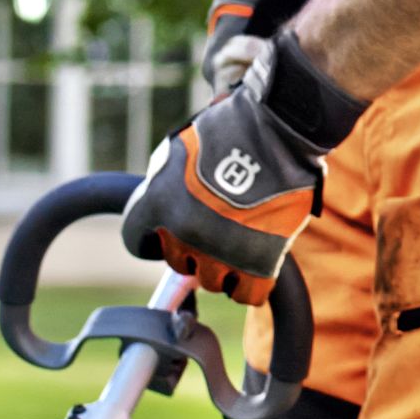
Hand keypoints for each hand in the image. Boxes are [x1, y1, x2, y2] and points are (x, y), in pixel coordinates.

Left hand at [120, 36, 364, 304]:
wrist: (283, 125)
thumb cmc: (233, 125)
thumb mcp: (181, 144)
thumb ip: (163, 180)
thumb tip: (158, 203)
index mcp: (158, 203)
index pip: (136, 240)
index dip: (150, 238)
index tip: (161, 235)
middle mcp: (185, 232)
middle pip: (177, 262)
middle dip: (191, 248)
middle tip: (213, 227)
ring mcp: (221, 251)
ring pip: (211, 280)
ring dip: (222, 265)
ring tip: (238, 241)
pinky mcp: (259, 261)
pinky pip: (247, 293)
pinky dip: (250, 285)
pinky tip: (254, 268)